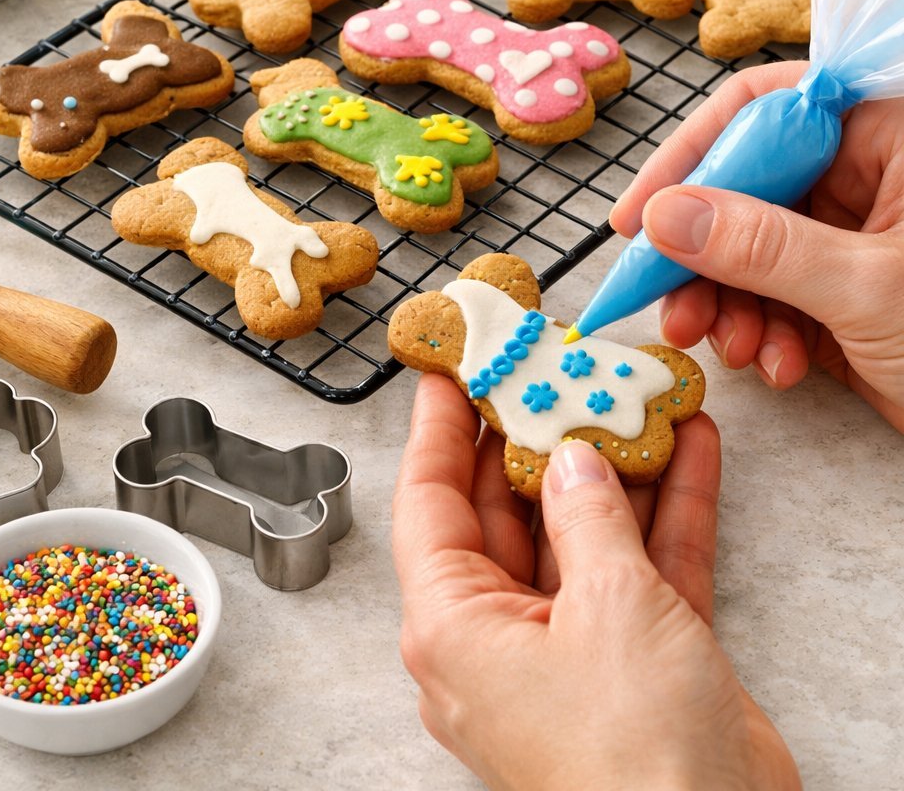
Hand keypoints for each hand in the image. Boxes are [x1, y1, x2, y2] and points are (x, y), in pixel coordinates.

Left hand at [392, 375, 798, 790]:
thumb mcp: (607, 606)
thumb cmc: (631, 761)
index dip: (439, 430)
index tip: (448, 369)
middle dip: (537, 436)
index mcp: (455, 626)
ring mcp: (570, 650)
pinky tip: (690, 449)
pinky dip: (666, 510)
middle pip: (507, 510)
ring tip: (631, 392)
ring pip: (582, 532)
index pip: (429, 502)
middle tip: (551, 367)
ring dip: (614, 465)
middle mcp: (501, 636)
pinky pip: (641, 567)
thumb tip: (574, 458)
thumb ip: (590, 515)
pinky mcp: (636, 663)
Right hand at [611, 60, 903, 430]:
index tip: (642, 212)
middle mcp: (869, 178)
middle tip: (662, 297)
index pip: (767, 109)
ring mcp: (854, 239)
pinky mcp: (846, 297)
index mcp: (891, 137)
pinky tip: (778, 367)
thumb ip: (763, 246)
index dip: (694, 153)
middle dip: (703, 251)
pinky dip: (763, 334)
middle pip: (746, 185)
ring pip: (750, 249)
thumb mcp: (869, 288)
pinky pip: (774, 298)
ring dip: (725, 303)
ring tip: (726, 347)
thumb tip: (668, 215)